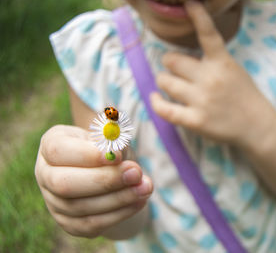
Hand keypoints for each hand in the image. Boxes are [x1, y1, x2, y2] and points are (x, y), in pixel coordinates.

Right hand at [35, 125, 152, 237]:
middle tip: (136, 173)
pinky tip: (139, 201)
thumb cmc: (107, 147)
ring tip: (146, 187)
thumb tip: (118, 152)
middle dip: (105, 180)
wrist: (107, 170)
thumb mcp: (111, 136)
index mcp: (51, 145)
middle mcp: (45, 174)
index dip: (88, 156)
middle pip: (65, 184)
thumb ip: (114, 140)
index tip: (118, 156)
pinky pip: (92, 224)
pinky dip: (119, 213)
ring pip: (81, 207)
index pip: (58, 151)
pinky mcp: (69, 223)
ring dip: (119, 198)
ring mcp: (54, 202)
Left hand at [151, 0, 273, 144]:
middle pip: (172, 60)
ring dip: (164, 81)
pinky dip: (156, 102)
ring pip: (165, 81)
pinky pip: (165, 109)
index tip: (189, 2)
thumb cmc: (245, 97)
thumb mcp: (234, 70)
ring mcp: (202, 100)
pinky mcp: (195, 120)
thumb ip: (213, 61)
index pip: (208, 34)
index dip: (198, 16)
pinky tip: (155, 97)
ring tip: (169, 84)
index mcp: (222, 62)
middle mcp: (210, 78)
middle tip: (173, 68)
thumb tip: (183, 58)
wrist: (257, 126)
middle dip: (169, 62)